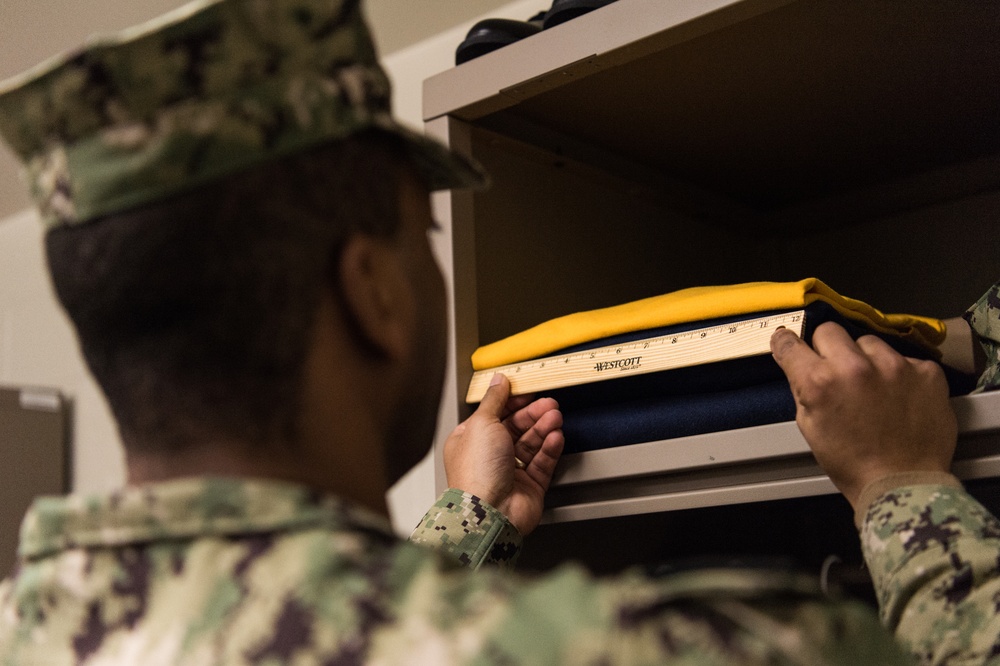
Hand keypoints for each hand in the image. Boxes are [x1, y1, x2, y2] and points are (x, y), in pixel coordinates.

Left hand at [443, 374, 564, 535]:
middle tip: (549, 404)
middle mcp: (488, 456)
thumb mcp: (482, 422)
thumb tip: (499, 380)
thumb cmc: (476, 473)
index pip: (494, 414)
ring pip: (531, 444)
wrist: (490, 512)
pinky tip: (556, 437)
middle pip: (516, 428)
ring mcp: (509, 472)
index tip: (529, 392)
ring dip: (544, 429)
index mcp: (470, 440)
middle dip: (533, 415)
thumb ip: (494, 400)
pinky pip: (542, 463)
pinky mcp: (529, 487)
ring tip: (555, 418)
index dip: (512, 402)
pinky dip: (550, 449)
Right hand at [770, 322, 957, 508]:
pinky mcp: (926, 372)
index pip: (790, 343)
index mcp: (819, 382)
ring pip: (869, 342)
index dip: (786, 343)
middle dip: (828, 348)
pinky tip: (899, 396)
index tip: (789, 343)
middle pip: (830, 331)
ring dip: (866, 359)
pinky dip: (899, 373)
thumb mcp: (810, 426)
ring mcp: (895, 366)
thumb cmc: (851, 462)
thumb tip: (800, 364)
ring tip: (873, 386)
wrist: (903, 483)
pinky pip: (905, 359)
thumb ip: (804, 388)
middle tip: (836, 370)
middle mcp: (855, 366)